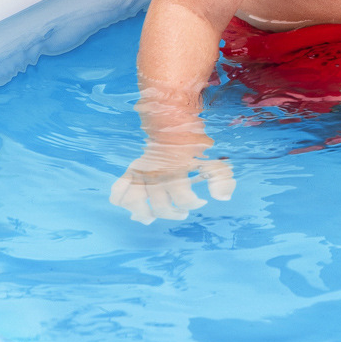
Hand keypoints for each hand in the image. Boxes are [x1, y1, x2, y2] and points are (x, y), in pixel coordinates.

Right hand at [111, 147, 235, 224]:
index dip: (194, 204)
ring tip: (153, 216)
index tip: (201, 202)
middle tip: (182, 211)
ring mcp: (141, 174)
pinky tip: (135, 206)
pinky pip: (117, 191)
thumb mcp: (213, 158)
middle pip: (161, 207)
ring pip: (135, 203)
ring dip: (145, 214)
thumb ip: (221, 178)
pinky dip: (122, 201)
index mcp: (177, 171)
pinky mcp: (130, 172)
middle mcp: (157, 174)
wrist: (172, 125)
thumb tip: (223, 198)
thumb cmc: (194, 145)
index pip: (183, 199)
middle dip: (174, 213)